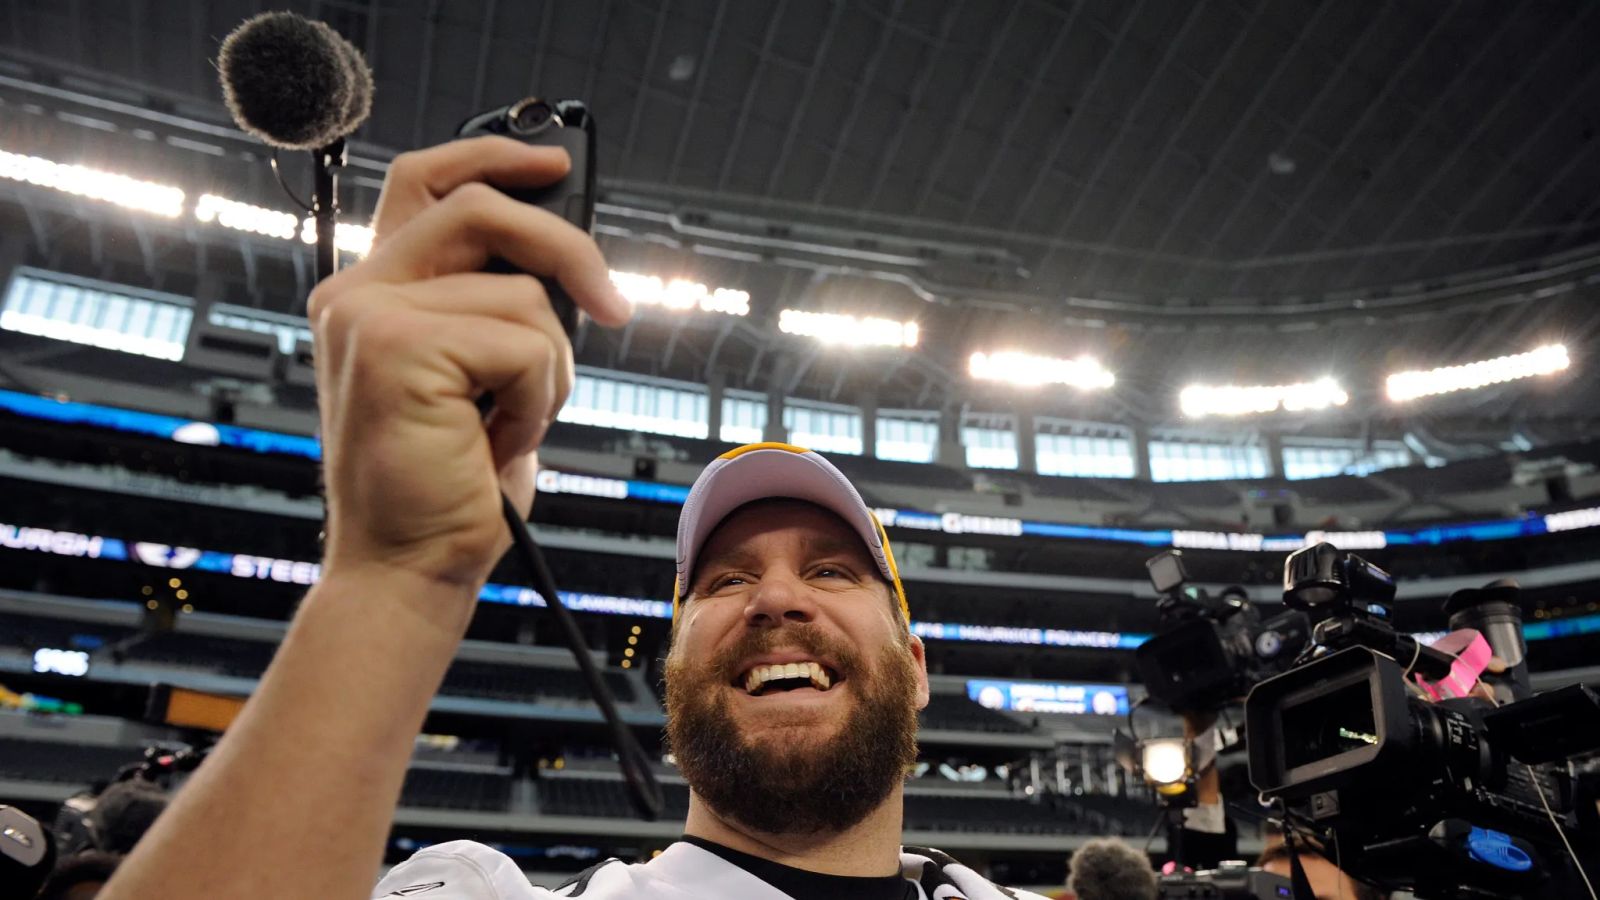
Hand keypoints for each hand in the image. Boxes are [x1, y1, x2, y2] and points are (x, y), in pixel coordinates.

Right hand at [308, 136, 630, 596]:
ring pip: (523, 296)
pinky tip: (496, 442)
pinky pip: (524, 343)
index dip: (491, 155)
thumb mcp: (482, 379)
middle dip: (567, 250)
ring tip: (507, 425)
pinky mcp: (396, 346)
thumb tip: (567, 261)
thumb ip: (496, 308)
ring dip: (548, 370)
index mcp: (372, 293)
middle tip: (614, 307)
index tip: (554, 164)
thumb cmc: (453, 484)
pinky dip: (538, 399)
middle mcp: (356, 293)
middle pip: (482, 209)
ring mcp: (368, 315)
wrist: (411, 568)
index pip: (424, 182)